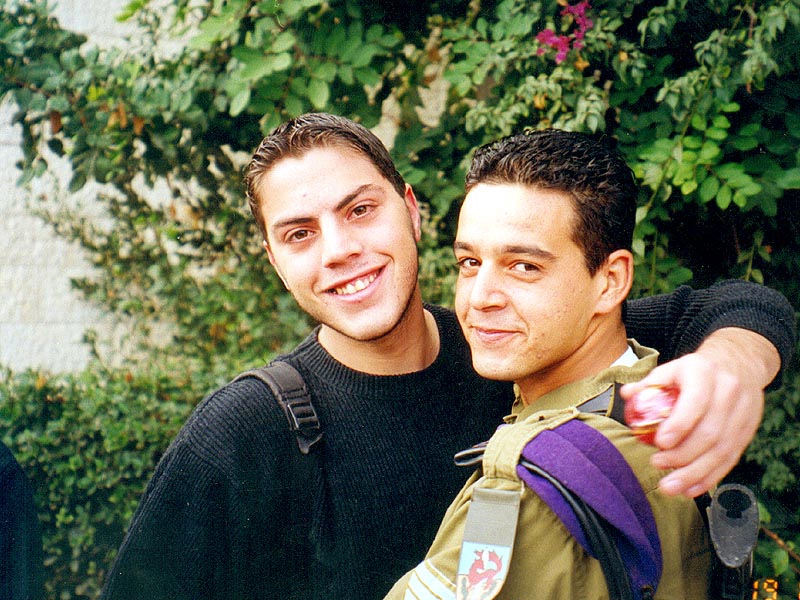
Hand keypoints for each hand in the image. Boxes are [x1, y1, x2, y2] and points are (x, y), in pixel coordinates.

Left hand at [620, 328, 779, 497]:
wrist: (738, 365)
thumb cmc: (696, 371)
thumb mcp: (672, 368)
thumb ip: (649, 384)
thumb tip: (628, 395)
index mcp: (705, 373)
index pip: (696, 401)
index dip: (679, 425)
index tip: (660, 443)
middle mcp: (729, 393)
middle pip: (710, 432)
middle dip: (682, 455)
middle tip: (657, 464)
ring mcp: (743, 414)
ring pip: (722, 451)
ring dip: (694, 473)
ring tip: (669, 486)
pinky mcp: (747, 432)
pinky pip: (730, 459)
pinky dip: (709, 477)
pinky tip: (690, 489)